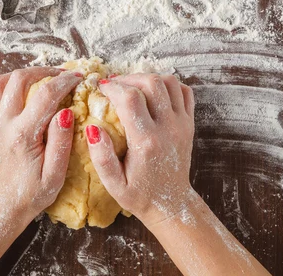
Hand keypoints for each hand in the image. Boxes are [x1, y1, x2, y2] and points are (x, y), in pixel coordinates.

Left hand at [0, 67, 81, 215]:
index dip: (64, 81)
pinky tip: (18, 92)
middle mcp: (1, 125)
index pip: (45, 95)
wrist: (4, 204)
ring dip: (22, 75)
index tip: (77, 77)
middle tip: (60, 76)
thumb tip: (67, 111)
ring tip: (40, 80)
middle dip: (44, 71)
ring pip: (0, 81)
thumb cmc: (34, 192)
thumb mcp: (55, 174)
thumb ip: (61, 142)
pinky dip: (3, 85)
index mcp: (22, 136)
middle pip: (19, 79)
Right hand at [85, 74, 195, 226]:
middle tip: (114, 85)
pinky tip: (153, 93)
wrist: (171, 204)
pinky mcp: (189, 123)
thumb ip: (101, 157)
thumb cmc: (139, 195)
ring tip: (131, 86)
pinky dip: (169, 85)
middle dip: (129, 78)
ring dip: (148, 78)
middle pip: (152, 83)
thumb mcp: (114, 184)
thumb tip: (92, 128)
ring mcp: (182, 124)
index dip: (113, 87)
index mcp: (147, 142)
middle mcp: (168, 128)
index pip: (130, 99)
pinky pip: (184, 92)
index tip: (100, 88)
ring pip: (169, 82)